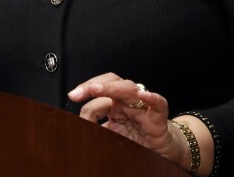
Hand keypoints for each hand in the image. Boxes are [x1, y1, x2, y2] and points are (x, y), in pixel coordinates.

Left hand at [68, 73, 188, 168]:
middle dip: (94, 84)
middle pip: (113, 82)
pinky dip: (153, 99)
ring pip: (130, 89)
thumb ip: (96, 128)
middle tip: (78, 93)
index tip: (72, 96)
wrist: (161, 152)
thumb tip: (76, 124)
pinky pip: (159, 105)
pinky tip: (144, 96)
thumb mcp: (111, 134)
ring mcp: (143, 108)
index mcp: (115, 103)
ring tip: (97, 90)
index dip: (85, 90)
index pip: (99, 88)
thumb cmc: (136, 139)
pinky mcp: (158, 119)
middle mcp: (128, 101)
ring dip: (113, 88)